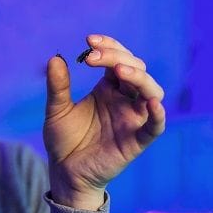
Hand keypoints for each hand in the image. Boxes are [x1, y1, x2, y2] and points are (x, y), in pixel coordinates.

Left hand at [44, 35, 165, 209]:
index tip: (89, 40)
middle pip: (136, 69)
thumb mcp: (57, 110)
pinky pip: (155, 126)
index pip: (117, 59)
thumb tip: (54, 58)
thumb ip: (58, 86)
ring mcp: (132, 118)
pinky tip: (151, 102)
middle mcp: (124, 100)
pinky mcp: (137, 140)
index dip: (108, 47)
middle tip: (93, 56)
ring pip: (151, 91)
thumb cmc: (64, 139)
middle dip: (117, 57)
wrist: (64, 172)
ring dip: (139, 78)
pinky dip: (157, 114)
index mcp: (108, 89)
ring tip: (119, 71)